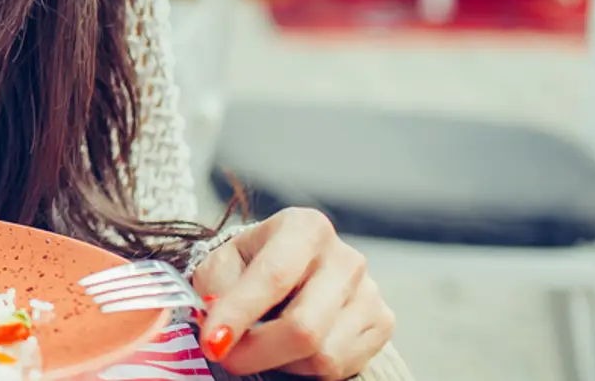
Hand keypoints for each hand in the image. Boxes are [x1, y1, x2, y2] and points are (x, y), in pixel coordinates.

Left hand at [192, 208, 393, 378]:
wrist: (287, 270)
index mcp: (303, 227)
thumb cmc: (249, 265)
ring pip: (322, 355)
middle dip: (256, 351)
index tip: (212, 343)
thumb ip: (216, 292)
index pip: (273, 276)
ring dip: (280, 361)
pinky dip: (306, 367)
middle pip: (303, 326)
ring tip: (262, 342)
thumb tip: (219, 329)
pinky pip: (340, 366)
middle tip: (226, 356)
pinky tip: (292, 346)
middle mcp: (344, 256)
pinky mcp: (382, 323)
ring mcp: (369, 291)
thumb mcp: (221, 266)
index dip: (239, 314)